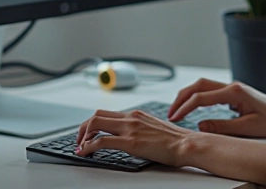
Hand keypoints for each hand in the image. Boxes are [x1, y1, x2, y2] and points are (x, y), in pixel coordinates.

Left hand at [75, 109, 195, 167]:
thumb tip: (131, 137)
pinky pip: (101, 141)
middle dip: (83, 128)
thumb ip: (140, 128)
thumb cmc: (176, 141)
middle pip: (97, 115)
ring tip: (80, 147)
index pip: (107, 113)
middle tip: (79, 140)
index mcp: (137, 114)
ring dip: (82, 136)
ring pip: (95, 124)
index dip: (93, 124)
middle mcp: (131, 117)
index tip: (88, 134)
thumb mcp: (154, 128)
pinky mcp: (130, 142)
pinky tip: (84, 153)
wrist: (187, 144)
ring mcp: (130, 128)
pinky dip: (88, 146)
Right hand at [167, 78, 265, 137]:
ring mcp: (233, 87)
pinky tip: (192, 108)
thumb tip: (199, 126)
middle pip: (199, 85)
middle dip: (182, 98)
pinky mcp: (234, 93)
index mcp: (235, 92)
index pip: (202, 97)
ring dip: (188, 96)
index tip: (175, 118)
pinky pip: (210, 91)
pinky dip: (198, 97)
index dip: (185, 108)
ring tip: (177, 111)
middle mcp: (232, 86)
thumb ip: (222, 126)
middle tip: (171, 114)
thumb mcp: (247, 128)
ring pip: (203, 86)